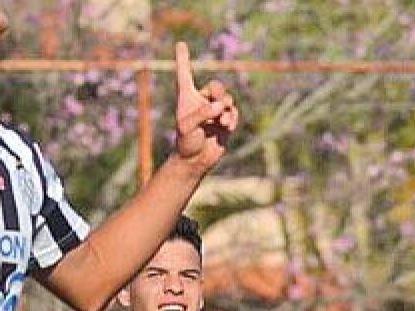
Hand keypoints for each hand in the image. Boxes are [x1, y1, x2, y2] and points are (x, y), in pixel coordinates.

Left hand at [173, 41, 238, 172]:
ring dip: (226, 109)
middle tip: (217, 103)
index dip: (182, 59)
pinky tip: (226, 127)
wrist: (195, 161)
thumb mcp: (187, 126)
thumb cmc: (185, 142)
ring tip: (221, 122)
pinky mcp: (225, 121)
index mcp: (187, 98)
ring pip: (227, 99)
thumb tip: (222, 106)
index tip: (180, 44)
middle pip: (215, 86)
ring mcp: (214, 111)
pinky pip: (234, 112)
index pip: (184, 75)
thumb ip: (202, 113)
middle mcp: (201, 102)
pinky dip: (232, 118)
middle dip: (219, 92)